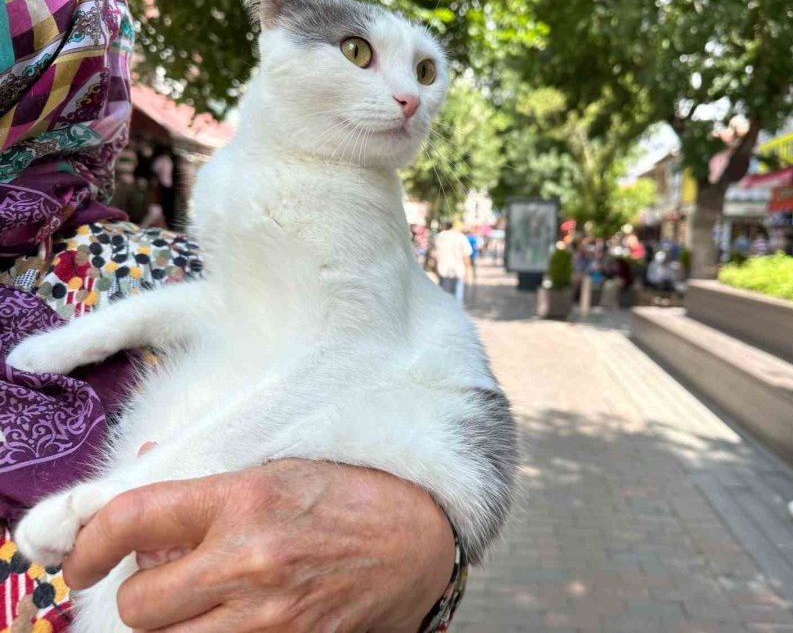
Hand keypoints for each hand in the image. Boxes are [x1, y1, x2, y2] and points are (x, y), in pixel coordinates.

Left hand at [62, 459, 455, 631]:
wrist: (422, 538)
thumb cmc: (354, 493)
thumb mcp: (281, 466)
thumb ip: (211, 476)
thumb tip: (148, 470)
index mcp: (244, 500)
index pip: (131, 519)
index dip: (88, 544)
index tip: (79, 559)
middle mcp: (249, 562)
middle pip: (138, 605)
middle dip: (141, 594)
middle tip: (164, 579)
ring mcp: (271, 618)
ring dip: (173, 627)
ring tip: (202, 604)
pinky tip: (233, 620)